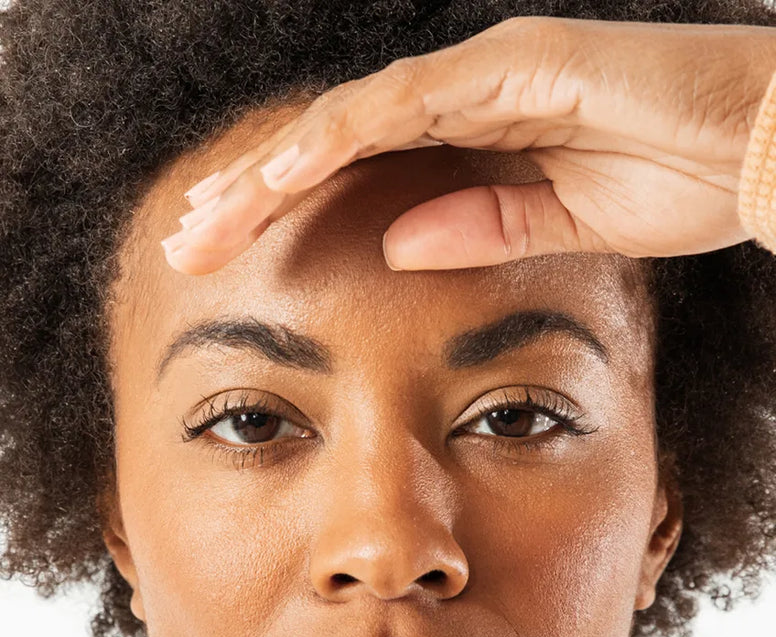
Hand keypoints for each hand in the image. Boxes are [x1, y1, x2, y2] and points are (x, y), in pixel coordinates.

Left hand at [160, 15, 775, 275]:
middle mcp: (466, 96)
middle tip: (186, 239)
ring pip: (348, 120)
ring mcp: (485, 73)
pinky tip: (279, 177)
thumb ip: (480, 227)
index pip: (354, 175)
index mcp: (475, 138)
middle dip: (252, 195)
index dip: (284, 212)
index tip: (229, 255)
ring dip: (271, 169)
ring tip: (206, 216)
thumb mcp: (563, 224)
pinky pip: (405, 104)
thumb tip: (395, 240)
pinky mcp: (513, 67)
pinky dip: (336, 139)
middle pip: (332, 145)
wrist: (768, 144)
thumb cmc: (680, 177)